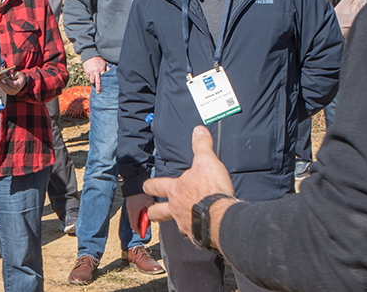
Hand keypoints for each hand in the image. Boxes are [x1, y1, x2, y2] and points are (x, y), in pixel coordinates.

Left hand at [0, 70, 27, 95]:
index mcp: (19, 85)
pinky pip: (5, 90)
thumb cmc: (20, 77)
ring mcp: (13, 92)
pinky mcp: (10, 93)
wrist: (22, 82)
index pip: (12, 83)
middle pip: (8, 88)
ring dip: (1, 86)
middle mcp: (16, 90)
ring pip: (5, 90)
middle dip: (2, 84)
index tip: (3, 76)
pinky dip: (1, 87)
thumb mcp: (18, 74)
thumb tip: (9, 75)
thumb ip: (13, 75)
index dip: (7, 80)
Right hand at [83, 56, 107, 91]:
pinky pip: (88, 78)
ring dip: (93, 83)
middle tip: (98, 93)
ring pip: (92, 81)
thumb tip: (111, 73)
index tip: (104, 88)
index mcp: (101, 69)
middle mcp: (96, 71)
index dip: (103, 84)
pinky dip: (89, 79)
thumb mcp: (104, 63)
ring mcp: (91, 72)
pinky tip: (91, 78)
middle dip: (98, 88)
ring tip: (94, 84)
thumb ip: (107, 68)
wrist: (90, 55)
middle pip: (97, 82)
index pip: (103, 79)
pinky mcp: (87, 72)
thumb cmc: (98, 59)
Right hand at [124, 193, 155, 235]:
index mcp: (134, 212)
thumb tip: (152, 218)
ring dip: (140, 218)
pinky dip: (139, 213)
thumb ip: (151, 212)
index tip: (144, 233)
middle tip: (148, 222)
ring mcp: (130, 206)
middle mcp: (130, 210)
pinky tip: (145, 208)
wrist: (135, 181)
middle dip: (141, 225)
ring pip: (134, 217)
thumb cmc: (142, 192)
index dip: (140, 231)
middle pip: (134, 223)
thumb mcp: (149, 203)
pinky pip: (134, 211)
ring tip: (147, 214)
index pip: (135, 226)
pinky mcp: (131, 203)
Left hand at [144, 126, 235, 240]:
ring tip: (179, 222)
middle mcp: (176, 209)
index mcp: (175, 190)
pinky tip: (200, 230)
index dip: (149, 185)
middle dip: (151, 212)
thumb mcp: (207, 161)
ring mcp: (185, 224)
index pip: (156, 186)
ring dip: (175, 222)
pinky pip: (193, 234)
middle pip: (157, 213)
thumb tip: (198, 129)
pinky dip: (195, 231)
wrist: (221, 217)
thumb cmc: (211, 189)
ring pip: (175, 224)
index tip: (145, 186)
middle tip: (149, 212)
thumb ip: (202, 145)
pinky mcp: (197, 236)